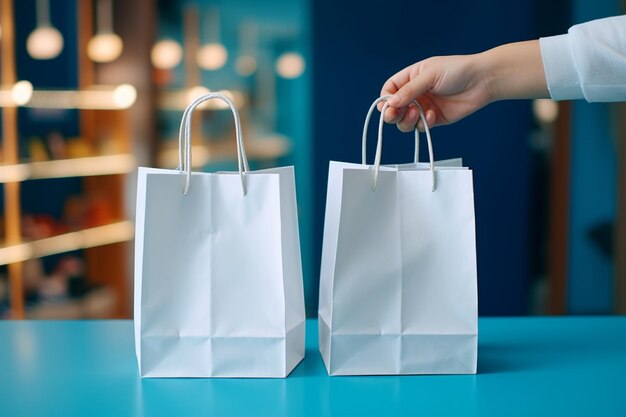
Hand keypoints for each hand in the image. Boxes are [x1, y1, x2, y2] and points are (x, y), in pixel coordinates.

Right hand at [380, 40, 547, 130]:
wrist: (483, 81)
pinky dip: (424, 124)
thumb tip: (389, 103)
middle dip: (392, 114)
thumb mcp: (429, 75)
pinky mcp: (435, 119)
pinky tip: (434, 115)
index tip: (388, 106)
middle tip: (396, 114)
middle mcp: (415, 93)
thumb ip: (409, 90)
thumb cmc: (457, 70)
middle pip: (394, 109)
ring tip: (417, 113)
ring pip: (405, 121)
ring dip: (407, 120)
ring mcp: (424, 107)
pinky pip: (421, 127)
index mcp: (411, 78)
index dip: (386, 99)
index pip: (389, 90)